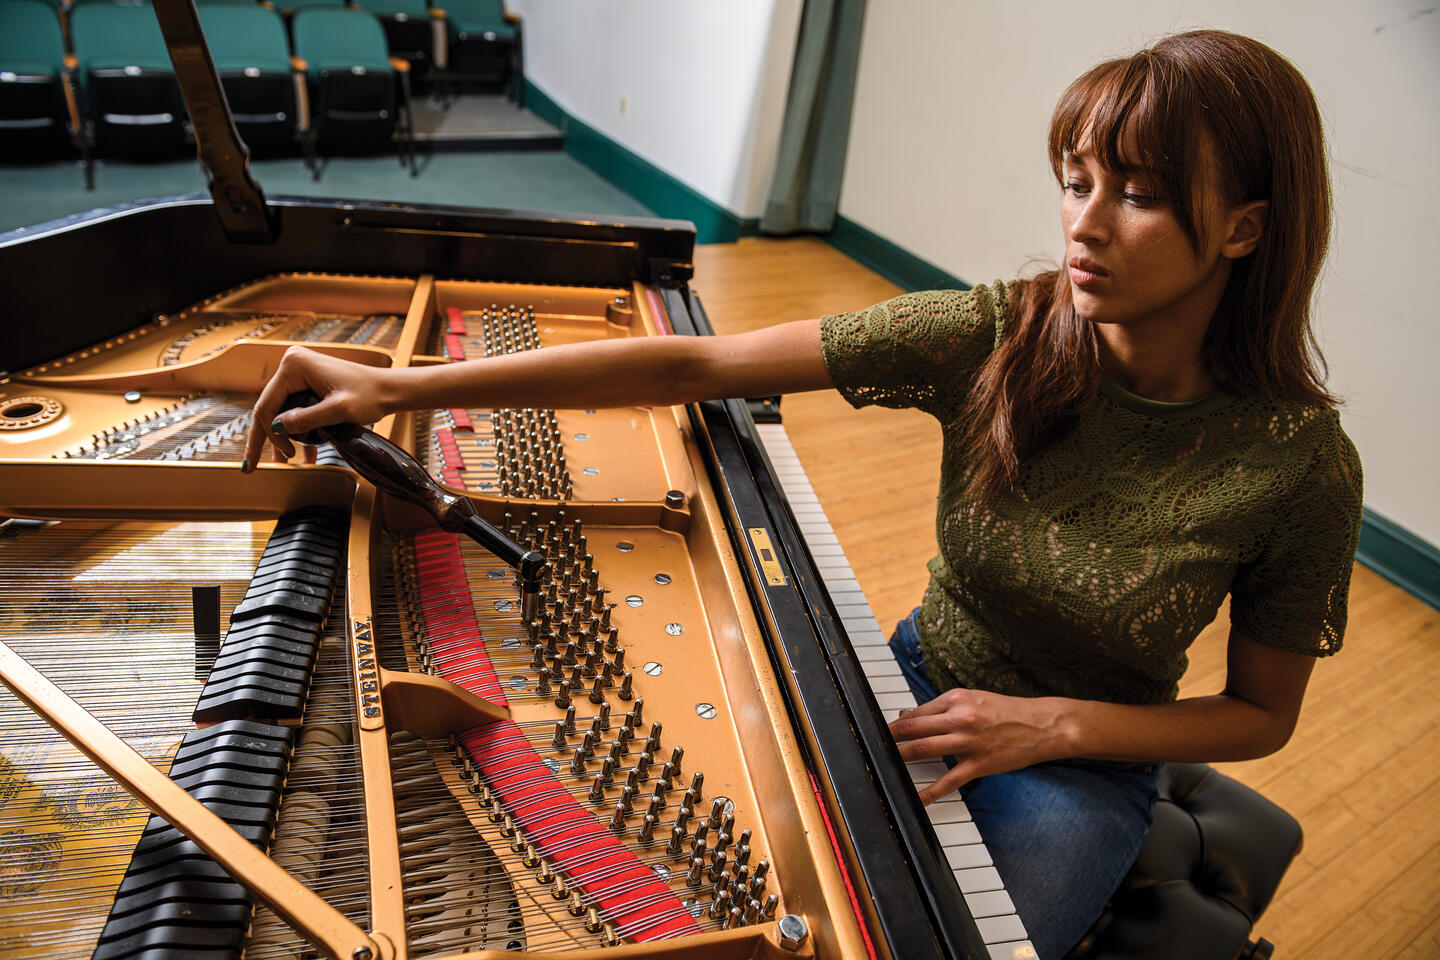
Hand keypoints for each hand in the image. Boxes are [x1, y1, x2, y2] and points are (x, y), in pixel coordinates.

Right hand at [242, 346, 393, 470]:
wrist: (389, 390)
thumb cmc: (370, 396)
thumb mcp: (339, 411)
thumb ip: (307, 420)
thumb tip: (277, 428)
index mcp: (295, 366)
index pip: (267, 405)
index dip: (267, 435)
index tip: (278, 459)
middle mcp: (293, 364)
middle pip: (270, 408)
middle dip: (268, 438)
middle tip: (260, 465)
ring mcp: (300, 372)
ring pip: (281, 410)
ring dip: (283, 437)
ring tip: (284, 463)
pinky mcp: (309, 382)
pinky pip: (295, 408)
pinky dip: (298, 430)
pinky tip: (305, 453)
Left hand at [888, 688, 1070, 803]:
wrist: (1042, 725)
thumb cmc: (1007, 711)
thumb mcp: (975, 699)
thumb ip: (946, 708)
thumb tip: (915, 717)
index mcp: (957, 698)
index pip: (916, 711)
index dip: (895, 722)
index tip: (879, 730)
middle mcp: (960, 717)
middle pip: (914, 728)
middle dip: (889, 738)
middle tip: (870, 746)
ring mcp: (969, 741)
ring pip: (924, 749)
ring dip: (900, 758)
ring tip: (883, 765)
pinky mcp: (980, 764)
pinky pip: (949, 780)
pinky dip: (931, 792)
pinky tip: (917, 799)